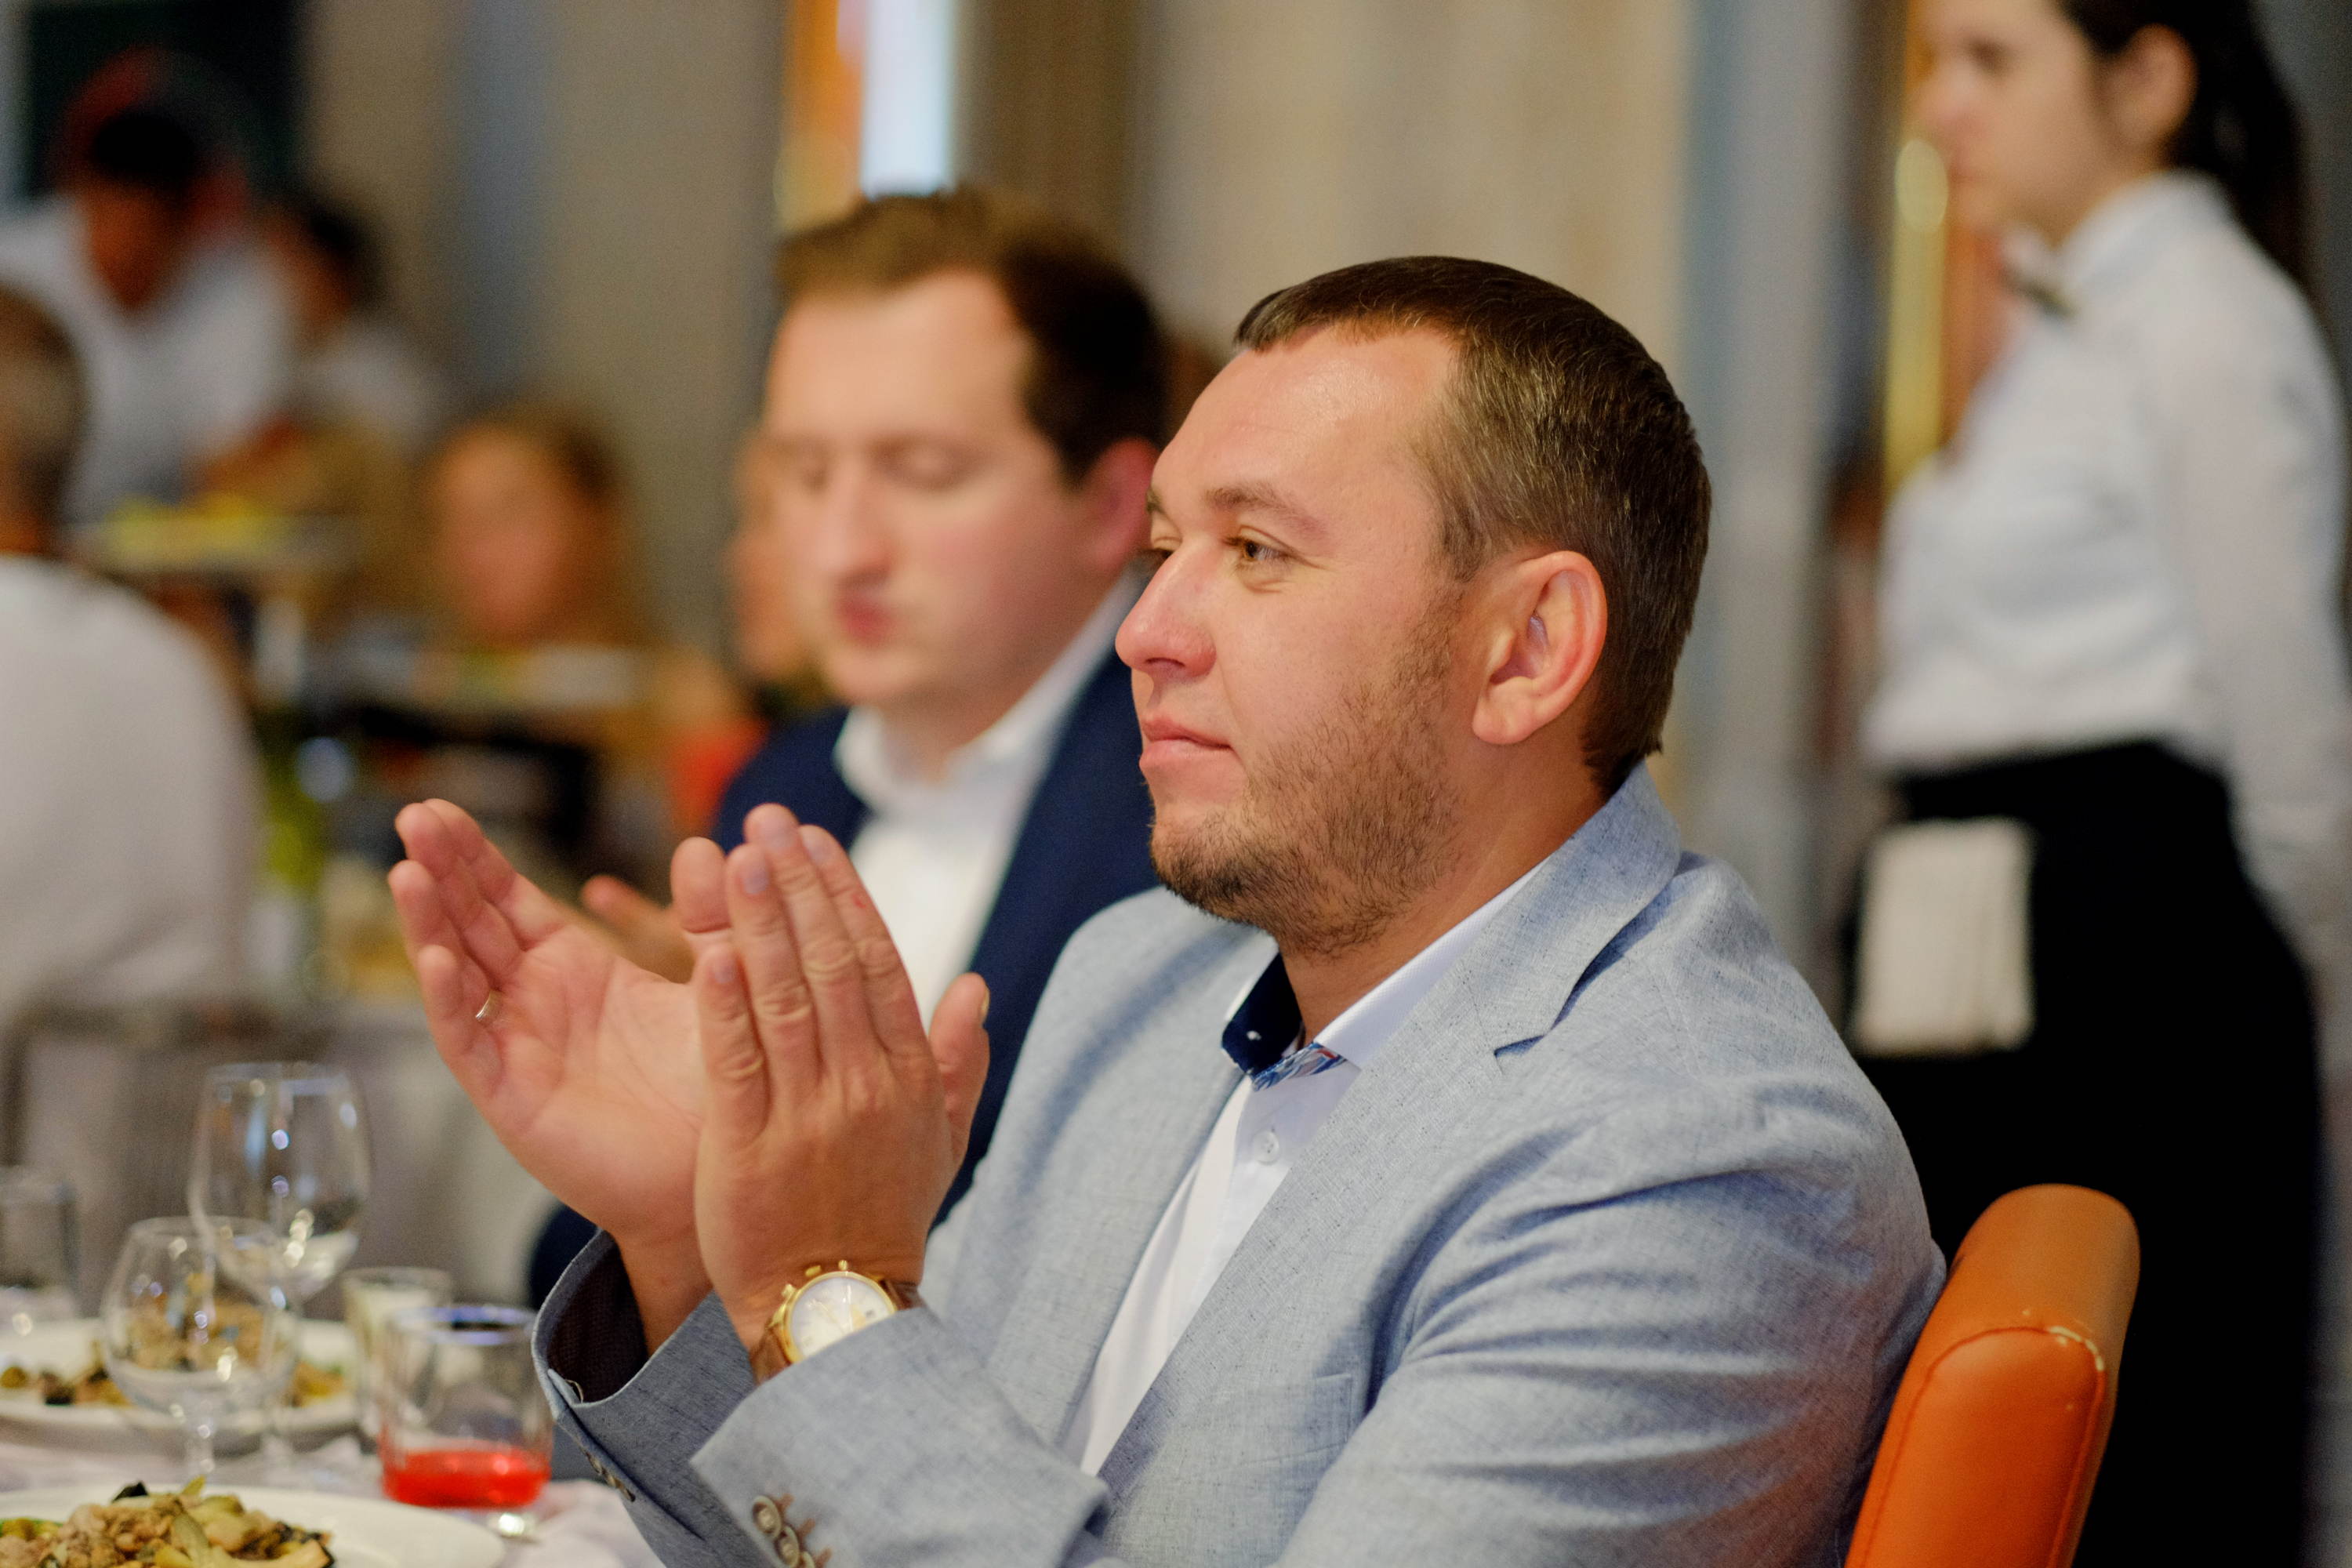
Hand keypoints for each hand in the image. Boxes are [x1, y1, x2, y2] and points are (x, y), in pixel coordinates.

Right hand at [388, 801, 731, 1335]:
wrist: (719, 1173)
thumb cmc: (715, 1084)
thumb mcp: (719, 981)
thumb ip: (711, 917)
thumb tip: (706, 843)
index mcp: (576, 969)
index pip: (510, 900)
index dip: (476, 857)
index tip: (440, 810)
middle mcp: (536, 1002)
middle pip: (473, 924)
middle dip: (442, 872)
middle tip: (412, 816)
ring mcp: (517, 1047)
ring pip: (458, 975)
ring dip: (430, 926)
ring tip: (407, 872)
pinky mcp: (513, 1097)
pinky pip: (472, 1044)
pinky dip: (450, 1002)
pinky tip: (436, 961)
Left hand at [688, 804, 988, 1352]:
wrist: (838, 1311)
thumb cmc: (885, 1221)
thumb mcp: (942, 1144)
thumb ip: (959, 1063)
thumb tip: (974, 988)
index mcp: (908, 1075)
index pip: (877, 963)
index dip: (845, 896)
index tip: (817, 841)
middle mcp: (864, 1084)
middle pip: (830, 964)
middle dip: (799, 886)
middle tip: (768, 823)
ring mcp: (808, 1114)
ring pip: (784, 998)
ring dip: (760, 923)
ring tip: (736, 859)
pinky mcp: (749, 1148)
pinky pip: (737, 1063)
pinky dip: (724, 1006)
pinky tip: (708, 951)